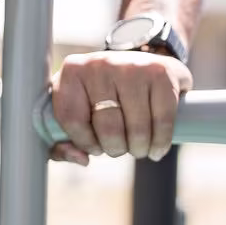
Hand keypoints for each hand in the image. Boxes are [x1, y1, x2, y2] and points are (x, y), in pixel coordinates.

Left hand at [49, 50, 192, 166]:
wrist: (140, 66)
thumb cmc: (101, 96)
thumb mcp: (74, 112)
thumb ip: (62, 144)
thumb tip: (81, 159)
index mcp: (72, 72)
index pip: (71, 119)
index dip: (84, 142)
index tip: (95, 146)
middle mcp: (100, 64)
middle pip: (107, 128)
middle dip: (115, 149)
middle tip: (120, 148)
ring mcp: (132, 67)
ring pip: (136, 129)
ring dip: (138, 149)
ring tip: (138, 148)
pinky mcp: (161, 73)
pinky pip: (162, 120)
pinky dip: (160, 142)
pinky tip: (156, 149)